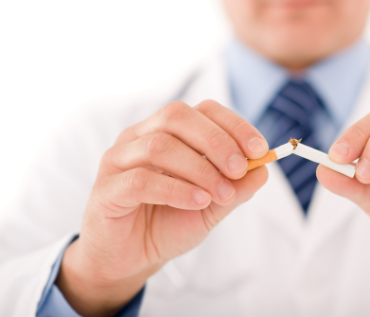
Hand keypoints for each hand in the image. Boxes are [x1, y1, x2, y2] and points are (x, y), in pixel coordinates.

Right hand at [57, 100, 268, 316]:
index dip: (233, 125)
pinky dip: (176, 189)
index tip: (259, 149)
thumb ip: (236, 187)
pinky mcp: (106, 189)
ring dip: (199, 169)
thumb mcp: (212, 206)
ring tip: (220, 193)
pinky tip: (197, 201)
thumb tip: (264, 168)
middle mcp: (140, 136)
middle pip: (178, 117)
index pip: (203, 110)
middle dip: (217, 141)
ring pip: (160, 145)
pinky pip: (140, 180)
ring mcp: (118, 159)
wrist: (130, 259)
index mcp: (168, 131)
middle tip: (240, 169)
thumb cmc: (168, 223)